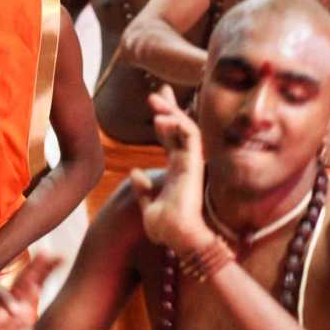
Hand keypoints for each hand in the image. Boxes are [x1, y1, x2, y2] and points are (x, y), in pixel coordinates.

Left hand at [129, 85, 209, 253]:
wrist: (177, 239)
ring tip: (154, 99)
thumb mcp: (148, 206)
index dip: (164, 118)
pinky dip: (178, 123)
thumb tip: (135, 172)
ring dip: (171, 111)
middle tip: (157, 90)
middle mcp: (185, 163)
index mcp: (176, 170)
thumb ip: (143, 189)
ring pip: (186, 127)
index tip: (155, 101)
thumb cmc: (165, 228)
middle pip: (180, 127)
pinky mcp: (194, 164)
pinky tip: (161, 118)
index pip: (171, 138)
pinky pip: (190, 136)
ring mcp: (191, 163)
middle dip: (170, 106)